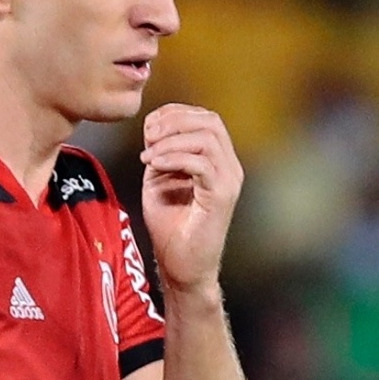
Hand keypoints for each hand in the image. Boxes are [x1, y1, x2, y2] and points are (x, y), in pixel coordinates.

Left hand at [138, 104, 243, 295]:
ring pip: (207, 138)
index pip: (205, 118)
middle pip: (210, 121)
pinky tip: (154, 166)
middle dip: (173, 122)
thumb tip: (155, 128)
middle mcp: (230, 168)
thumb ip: (162, 151)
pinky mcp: (222, 198)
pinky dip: (173, 158)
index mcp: (218, 161)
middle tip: (148, 139)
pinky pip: (201, 163)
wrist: (181, 265)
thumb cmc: (171, 227)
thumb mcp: (160, 178)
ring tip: (149, 157)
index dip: (174, 114)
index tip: (148, 129)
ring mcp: (229, 182)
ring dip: (171, 141)